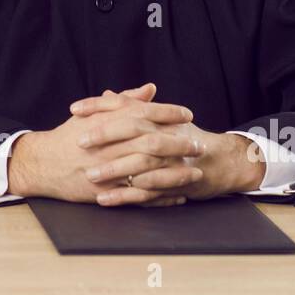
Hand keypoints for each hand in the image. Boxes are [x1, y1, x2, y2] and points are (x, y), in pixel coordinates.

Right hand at [6, 83, 200, 203]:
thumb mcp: (93, 113)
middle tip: (199, 145)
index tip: (188, 114)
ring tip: (196, 173)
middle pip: (151, 143)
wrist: (44, 163)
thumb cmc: (71, 136)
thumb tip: (150, 89)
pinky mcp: (106, 192)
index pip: (144, 113)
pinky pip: (138, 196)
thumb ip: (124, 101)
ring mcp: (108, 170)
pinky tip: (178, 196)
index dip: (168, 113)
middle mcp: (110, 145)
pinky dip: (160, 197)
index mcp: (108, 122)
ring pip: (149, 172)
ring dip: (175, 174)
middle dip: (179, 144)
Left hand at [69, 84, 267, 205]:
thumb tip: (108, 94)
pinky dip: (125, 196)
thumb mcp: (160, 118)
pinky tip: (105, 200)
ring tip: (89, 176)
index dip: (99, 106)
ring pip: (141, 163)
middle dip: (105, 136)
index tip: (74, 109)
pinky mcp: (173, 184)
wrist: (220, 160)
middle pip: (133, 130)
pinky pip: (148, 192)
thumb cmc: (183, 136)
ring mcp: (171, 160)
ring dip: (114, 171)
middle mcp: (164, 134)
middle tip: (80, 142)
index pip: (125, 105)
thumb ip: (133, 107)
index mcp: (157, 117)